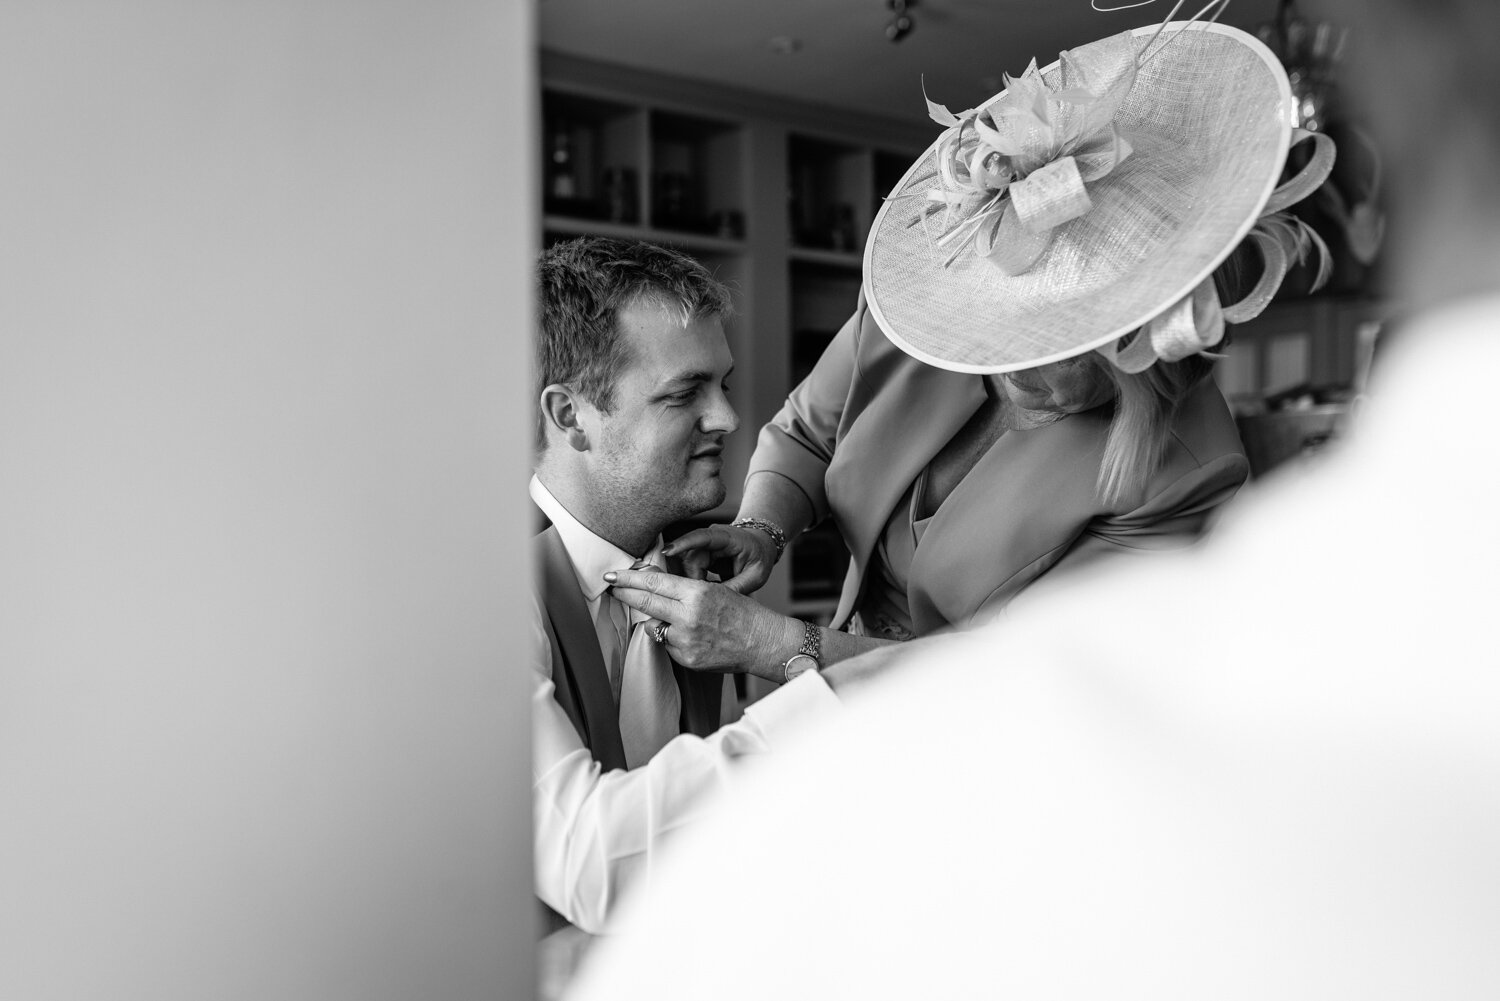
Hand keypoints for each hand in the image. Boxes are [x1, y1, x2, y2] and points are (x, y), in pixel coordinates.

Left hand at [603, 566, 797, 680]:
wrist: (762, 642)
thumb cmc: (742, 613)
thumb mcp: (713, 590)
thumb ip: (683, 590)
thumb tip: (653, 586)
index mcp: (696, 593)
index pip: (653, 582)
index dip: (629, 578)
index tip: (613, 576)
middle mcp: (688, 616)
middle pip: (645, 602)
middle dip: (625, 594)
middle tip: (612, 587)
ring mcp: (685, 640)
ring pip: (654, 626)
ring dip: (655, 620)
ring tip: (675, 619)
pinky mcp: (687, 658)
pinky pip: (668, 645)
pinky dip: (673, 640)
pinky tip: (693, 637)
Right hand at [662, 523, 778, 594]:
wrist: (760, 546)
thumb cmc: (759, 557)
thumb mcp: (755, 575)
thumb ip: (736, 587)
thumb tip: (715, 603)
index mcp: (727, 537)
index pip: (701, 537)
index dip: (683, 543)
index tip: (667, 551)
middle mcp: (710, 537)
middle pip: (690, 558)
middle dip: (693, 579)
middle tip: (706, 596)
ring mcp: (702, 545)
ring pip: (686, 565)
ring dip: (692, 582)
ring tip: (707, 593)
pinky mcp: (698, 553)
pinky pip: (688, 569)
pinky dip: (693, 581)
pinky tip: (702, 590)